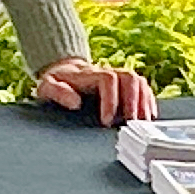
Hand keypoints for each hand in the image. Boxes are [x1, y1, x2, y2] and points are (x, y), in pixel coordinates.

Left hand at [33, 62, 154, 124]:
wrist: (63, 70)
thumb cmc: (55, 81)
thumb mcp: (46, 86)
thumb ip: (57, 92)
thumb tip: (75, 103)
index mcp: (89, 74)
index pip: (108, 79)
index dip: (111, 100)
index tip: (106, 121)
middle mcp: (107, 72)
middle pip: (130, 77)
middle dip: (134, 101)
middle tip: (130, 123)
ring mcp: (117, 77)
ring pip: (139, 82)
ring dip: (143, 102)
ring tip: (142, 122)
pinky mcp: (123, 84)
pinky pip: (142, 88)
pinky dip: (148, 101)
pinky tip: (147, 115)